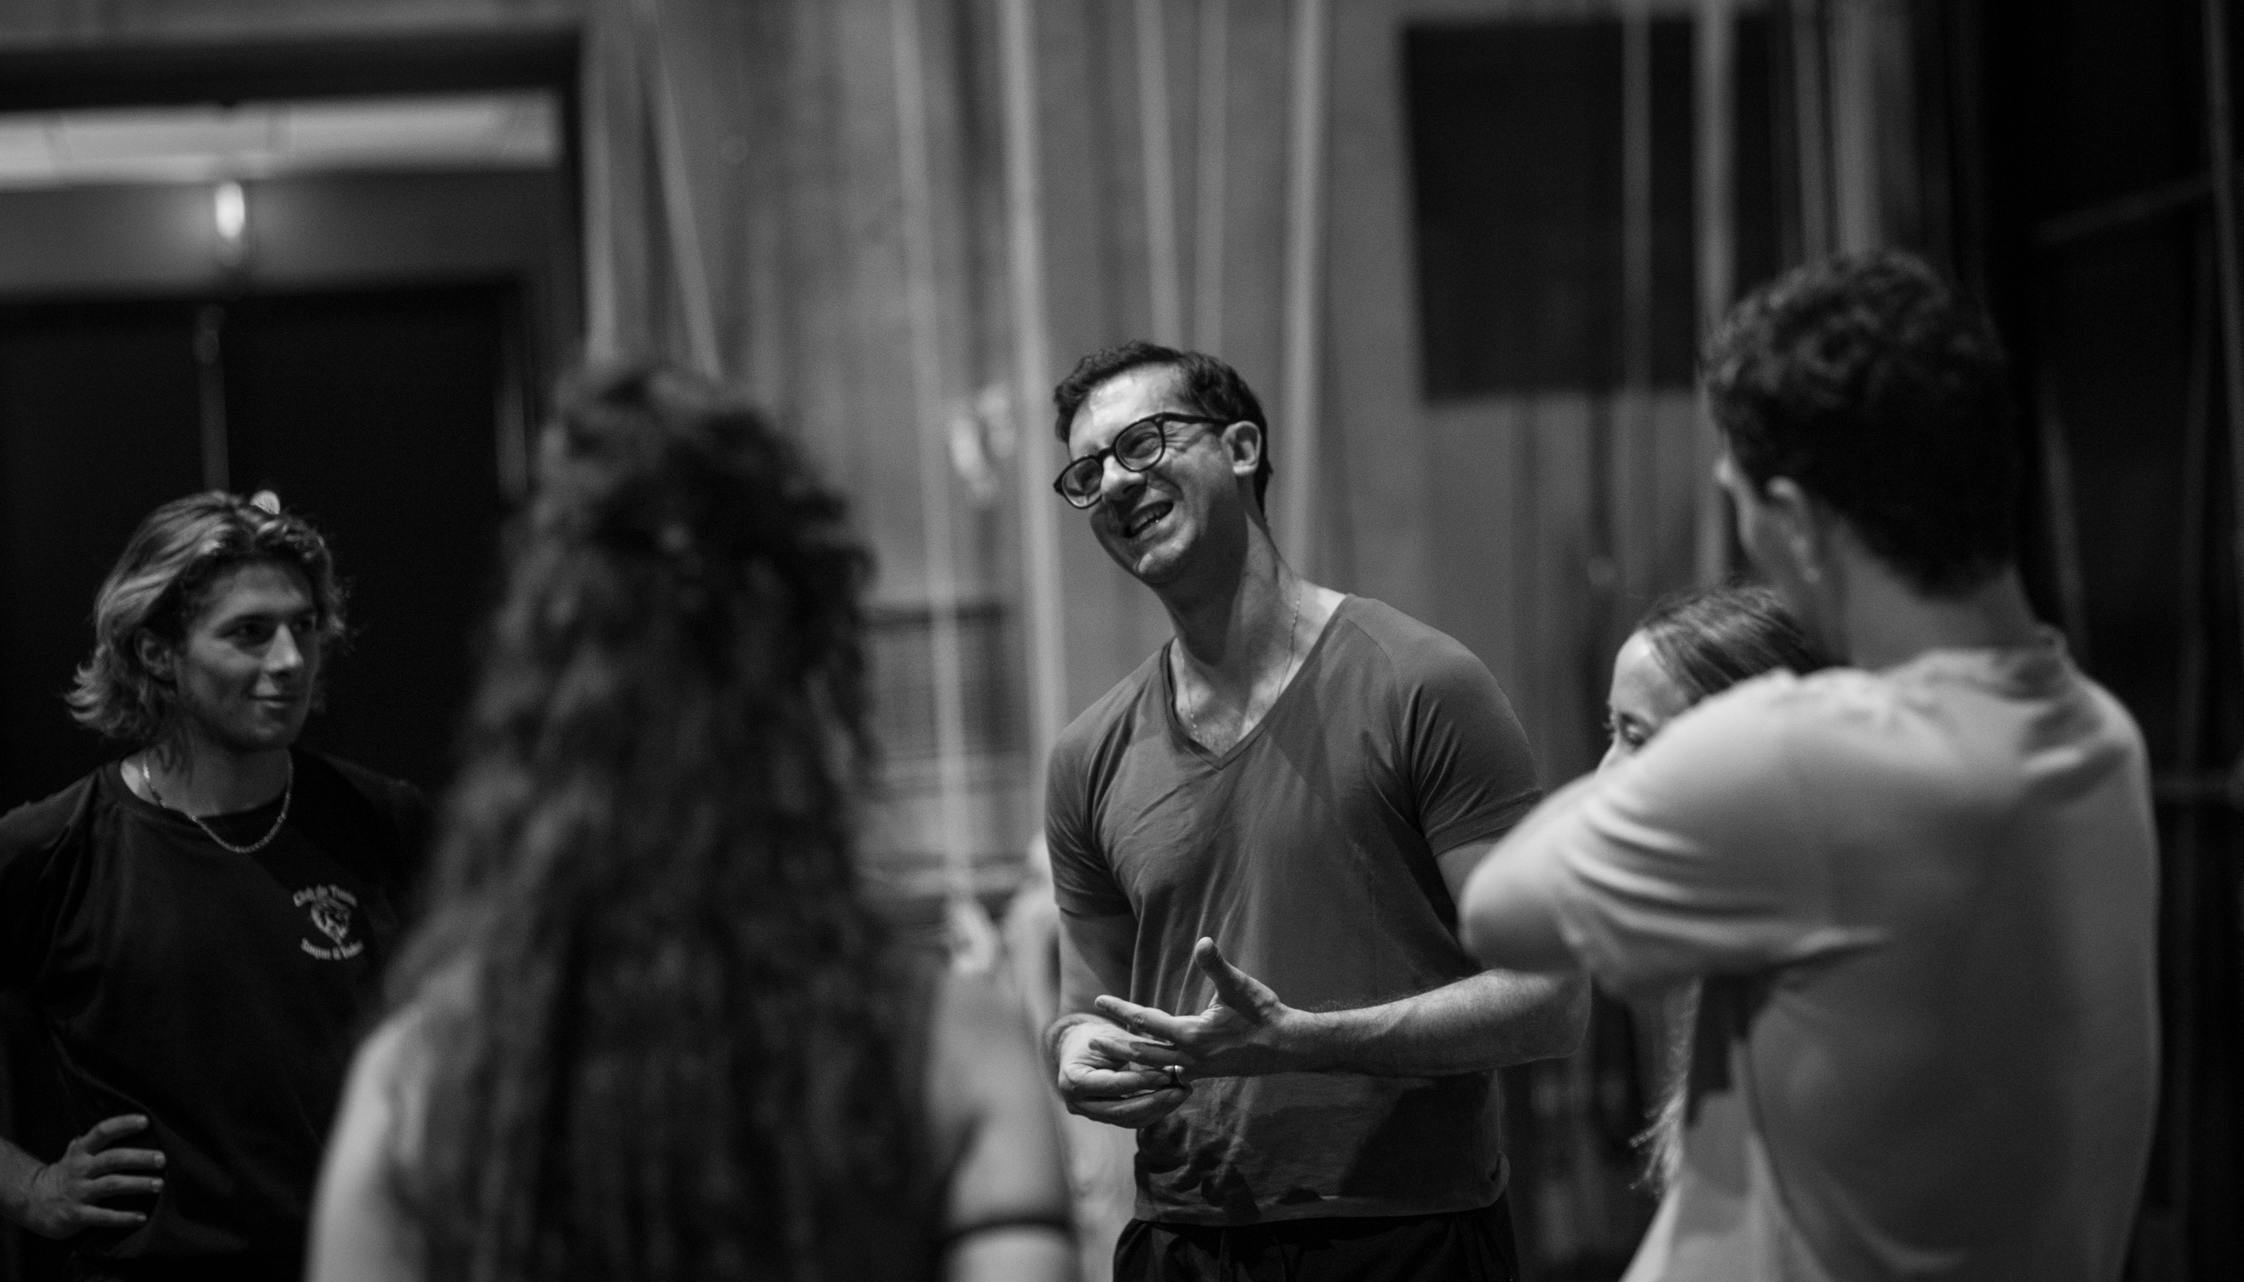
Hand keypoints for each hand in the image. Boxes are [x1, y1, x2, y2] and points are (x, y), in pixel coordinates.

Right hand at [19, 1115, 163, 1239]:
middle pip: (113, 1159)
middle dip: (139, 1158)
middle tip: (162, 1159)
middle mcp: (80, 1169)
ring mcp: (78, 1192)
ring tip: (159, 1184)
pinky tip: (141, 1217)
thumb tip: (117, 1124)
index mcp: (81, 1152)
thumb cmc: (64, 1175)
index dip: (123, 1125)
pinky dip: (123, 1217)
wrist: (31, 1202)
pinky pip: (103, 1216)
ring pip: (112, 1185)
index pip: (102, 1132)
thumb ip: (92, 1141)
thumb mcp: (74, 1155)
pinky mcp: (76, 1215)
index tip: (145, 1121)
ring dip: (137, 1184)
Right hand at [1051, 1015, 1189, 1129]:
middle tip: (1181, 1091)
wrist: (1080, 1046)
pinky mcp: (1105, 1118)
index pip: (1113, 1085)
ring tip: (1182, 1093)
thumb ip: (1138, 1050)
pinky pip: (1132, 1120)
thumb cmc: (1098, 1036)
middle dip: (1155, 1101)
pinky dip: (1153, 1111)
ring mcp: (1090, 1114)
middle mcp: (1077, 1103)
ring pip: (1129, 1120)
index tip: (1167, 1075)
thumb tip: (1172, 1059)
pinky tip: (1172, 1099)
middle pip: (1122, 1110)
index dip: (1142, 1081)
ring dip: (1159, 1109)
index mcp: (1074, 1080)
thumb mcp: (1114, 1037)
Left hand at [1094, 937, 1294, 1080]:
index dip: (1120, 1009)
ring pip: (1154, 1067)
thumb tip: (1204, 941)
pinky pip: (1171, 1075)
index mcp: (1192, 1035)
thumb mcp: (1239, 986)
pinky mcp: (1205, 1074)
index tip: (1098, 1001)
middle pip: (1141, 1051)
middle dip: (1115, 1044)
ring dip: (1131, 1059)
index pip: (1145, 1021)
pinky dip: (1154, 1072)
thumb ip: (1217, 965)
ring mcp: (1197, 1069)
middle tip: (1090, 1040)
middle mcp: (1189, 1057)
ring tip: (1111, 1053)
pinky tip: (1147, 1069)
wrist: (1288, 1047)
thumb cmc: (1263, 1013)